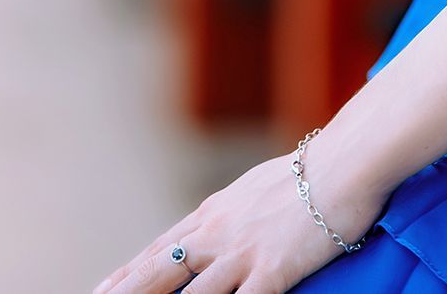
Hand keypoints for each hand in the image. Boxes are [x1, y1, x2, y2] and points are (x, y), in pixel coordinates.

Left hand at [89, 143, 385, 293]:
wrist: (344, 164)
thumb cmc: (311, 171)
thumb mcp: (258, 187)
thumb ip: (235, 210)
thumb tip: (221, 218)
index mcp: (214, 213)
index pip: (160, 248)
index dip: (129, 273)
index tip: (102, 289)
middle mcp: (218, 233)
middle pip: (159, 271)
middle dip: (127, 292)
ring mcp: (241, 254)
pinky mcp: (270, 272)